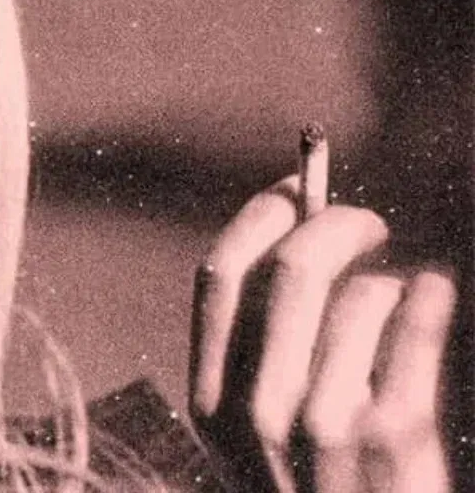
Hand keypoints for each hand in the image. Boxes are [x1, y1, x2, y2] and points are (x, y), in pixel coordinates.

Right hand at [190, 175, 454, 492]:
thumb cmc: (323, 487)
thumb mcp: (262, 433)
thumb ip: (262, 347)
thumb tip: (297, 227)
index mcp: (214, 400)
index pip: (220, 273)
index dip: (261, 215)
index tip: (295, 188)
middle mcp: (259, 409)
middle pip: (291, 269)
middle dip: (338, 223)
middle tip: (370, 222)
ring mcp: (326, 422)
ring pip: (360, 292)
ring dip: (391, 275)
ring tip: (403, 296)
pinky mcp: (395, 431)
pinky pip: (415, 318)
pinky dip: (432, 292)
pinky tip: (437, 292)